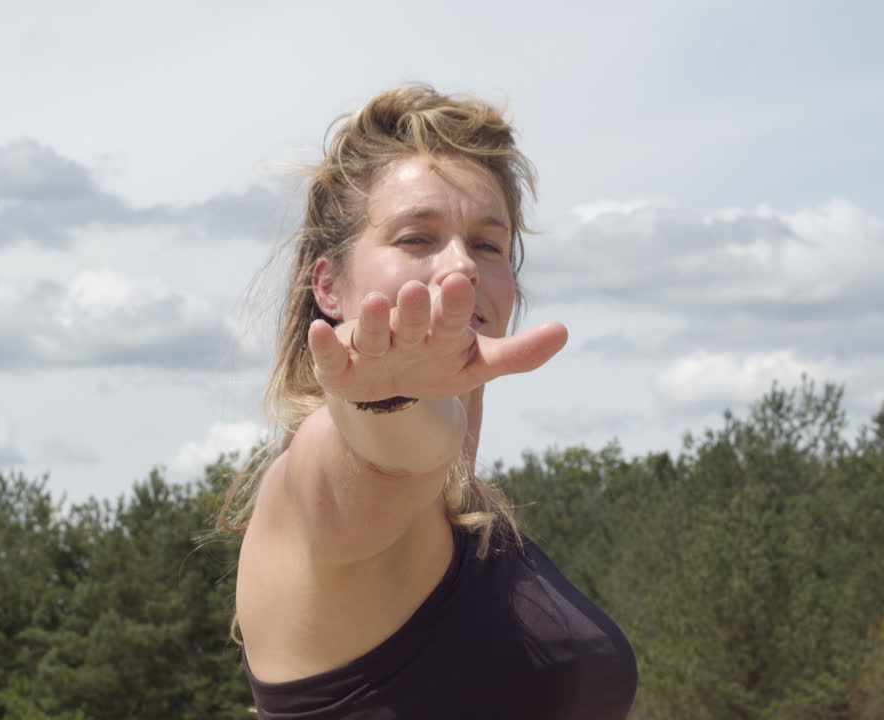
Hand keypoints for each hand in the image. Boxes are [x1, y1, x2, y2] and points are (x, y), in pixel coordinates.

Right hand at [309, 273, 567, 401]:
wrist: (394, 391)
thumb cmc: (437, 365)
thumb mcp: (478, 365)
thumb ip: (519, 354)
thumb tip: (565, 331)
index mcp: (437, 328)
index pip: (449, 314)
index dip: (453, 302)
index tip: (460, 281)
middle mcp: (403, 330)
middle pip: (410, 319)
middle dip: (413, 308)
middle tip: (417, 290)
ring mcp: (371, 346)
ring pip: (373, 331)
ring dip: (373, 319)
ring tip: (377, 302)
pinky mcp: (341, 367)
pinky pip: (331, 355)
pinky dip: (324, 344)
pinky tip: (319, 330)